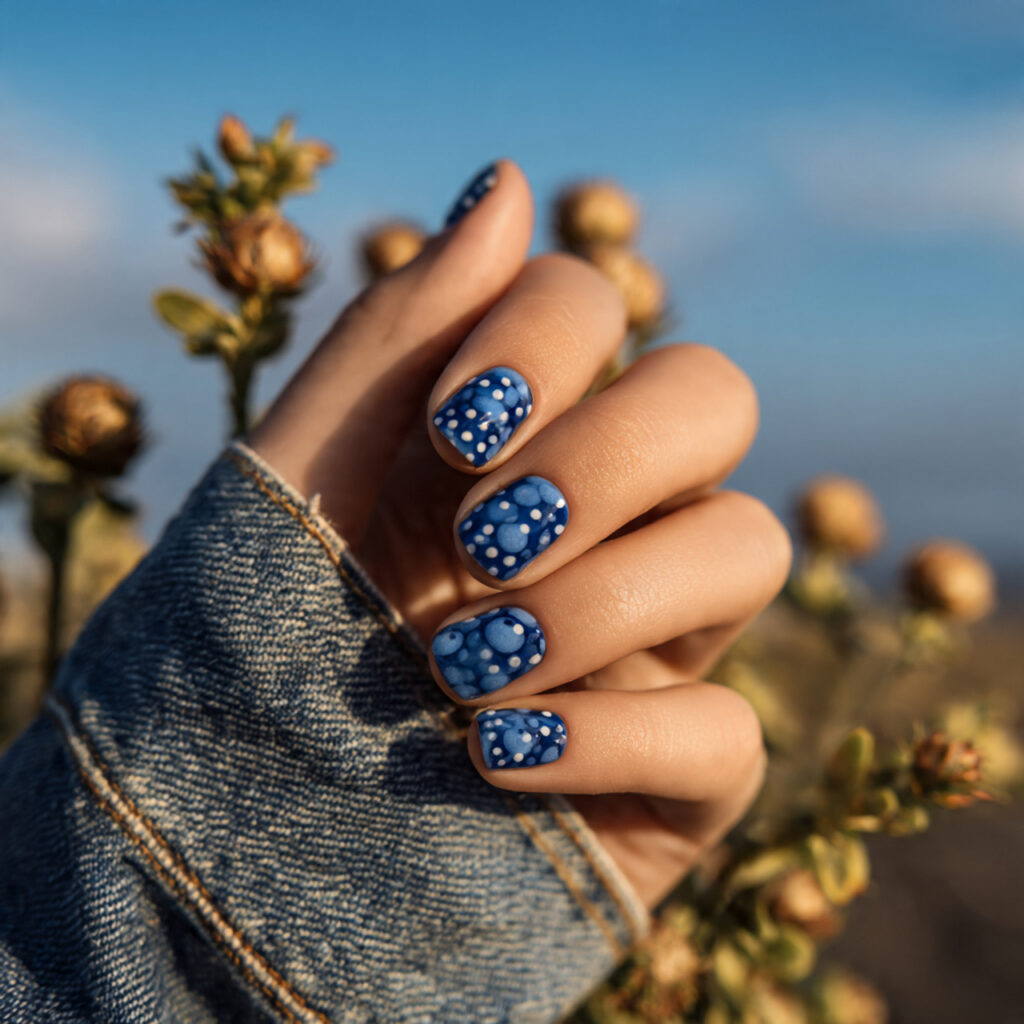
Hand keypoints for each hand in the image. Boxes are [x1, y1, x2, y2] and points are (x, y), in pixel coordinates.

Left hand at [250, 161, 790, 907]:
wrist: (236, 829)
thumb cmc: (265, 634)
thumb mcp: (305, 473)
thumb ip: (400, 329)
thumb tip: (510, 180)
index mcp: (513, 430)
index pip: (594, 302)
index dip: (542, 343)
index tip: (449, 430)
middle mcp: (606, 515)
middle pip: (716, 397)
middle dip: (605, 455)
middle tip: (482, 541)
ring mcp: (658, 641)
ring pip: (752, 547)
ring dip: (605, 601)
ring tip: (465, 668)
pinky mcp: (681, 773)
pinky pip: (731, 732)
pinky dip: (610, 737)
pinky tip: (492, 757)